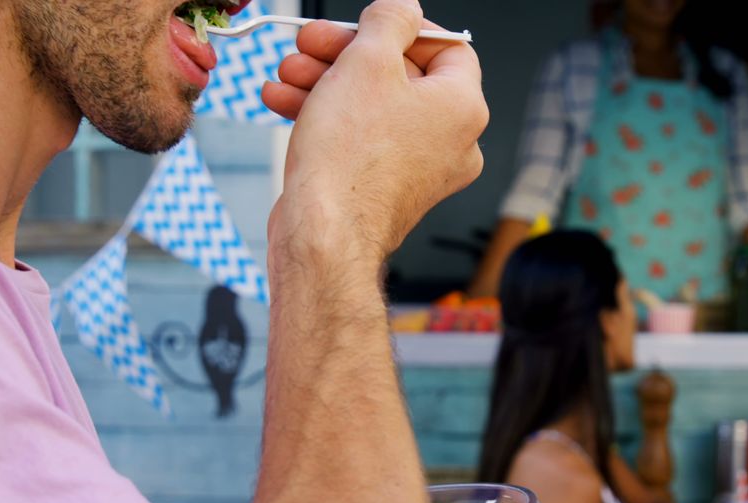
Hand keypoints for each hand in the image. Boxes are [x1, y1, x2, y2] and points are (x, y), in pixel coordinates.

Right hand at [261, 0, 487, 266]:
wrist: (323, 235)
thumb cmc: (349, 160)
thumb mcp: (366, 61)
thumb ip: (389, 22)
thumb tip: (401, 7)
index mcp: (463, 107)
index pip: (446, 47)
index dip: (400, 28)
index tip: (365, 24)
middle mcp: (451, 142)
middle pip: (400, 76)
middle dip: (344, 55)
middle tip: (309, 44)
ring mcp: (419, 170)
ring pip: (373, 107)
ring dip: (325, 83)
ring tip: (286, 74)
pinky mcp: (386, 188)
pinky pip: (361, 139)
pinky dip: (327, 118)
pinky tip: (284, 102)